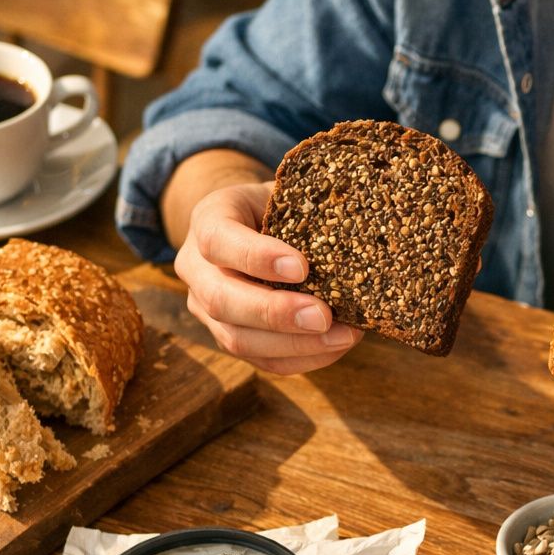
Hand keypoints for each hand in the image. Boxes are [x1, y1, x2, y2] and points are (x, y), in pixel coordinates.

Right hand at [174, 181, 361, 373]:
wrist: (253, 226)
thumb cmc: (279, 207)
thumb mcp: (286, 195)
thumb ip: (306, 212)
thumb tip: (357, 241)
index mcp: (207, 221)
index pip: (219, 241)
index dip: (257, 257)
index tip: (302, 266)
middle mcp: (196, 269)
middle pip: (221, 300)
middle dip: (275, 314)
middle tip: (323, 316)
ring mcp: (206, 308)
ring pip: (238, 339)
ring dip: (294, 344)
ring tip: (343, 336)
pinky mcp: (229, 337)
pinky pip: (261, 359)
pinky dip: (302, 358)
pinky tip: (335, 346)